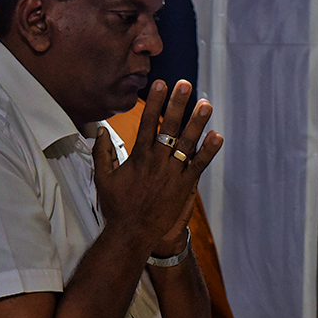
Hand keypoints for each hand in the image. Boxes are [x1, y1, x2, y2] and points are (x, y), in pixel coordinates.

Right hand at [93, 80, 222, 255]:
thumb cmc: (117, 206)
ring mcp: (171, 173)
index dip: (154, 103)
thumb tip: (100, 129)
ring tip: (205, 104)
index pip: (147, 123)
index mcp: (138, 156)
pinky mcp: (184, 186)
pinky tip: (217, 137)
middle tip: (185, 84)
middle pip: (168, 128)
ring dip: (196, 123)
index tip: (160, 84)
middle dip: (177, 105)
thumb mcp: (103, 178)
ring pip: (186, 143)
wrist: (132, 233)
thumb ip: (102, 152)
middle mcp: (156, 161)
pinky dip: (208, 151)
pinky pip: (198, 165)